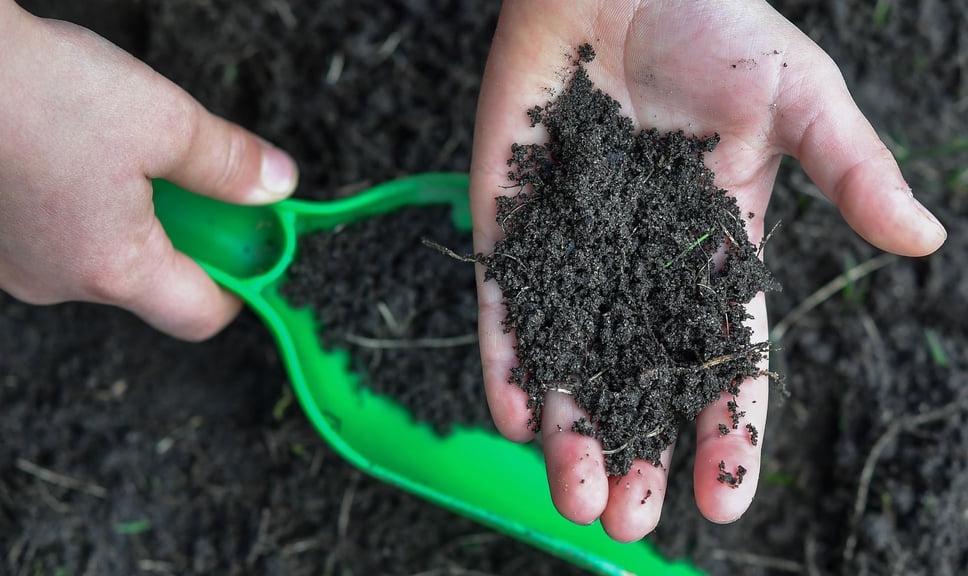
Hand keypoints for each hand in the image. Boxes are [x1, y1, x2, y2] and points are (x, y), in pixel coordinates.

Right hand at [0, 1, 297, 339]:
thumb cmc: (35, 87)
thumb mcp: (164, 119)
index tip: (247, 251)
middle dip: (170, 235)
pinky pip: (23, 237)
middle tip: (178, 178)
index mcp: (112, 268)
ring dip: (106, 218)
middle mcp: (49, 283)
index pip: (197, 316)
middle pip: (138, 280)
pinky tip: (43, 154)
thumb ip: (227, 162)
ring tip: (100, 152)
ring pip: (78, 255)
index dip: (235, 288)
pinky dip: (48, 207)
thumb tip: (275, 184)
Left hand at [471, 0, 945, 541]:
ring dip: (569, 430)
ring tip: (574, 498)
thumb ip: (849, 171)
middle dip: (635, 451)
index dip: (724, 428)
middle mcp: (641, 263)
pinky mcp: (513, 220)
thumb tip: (921, 240)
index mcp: (717, 248)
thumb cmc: (717, 24)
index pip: (724, 356)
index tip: (724, 500)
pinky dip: (508, 356)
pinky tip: (515, 415)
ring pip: (570, 356)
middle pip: (638, 377)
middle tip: (628, 520)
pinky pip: (506, 300)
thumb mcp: (799, 98)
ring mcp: (574, 246)